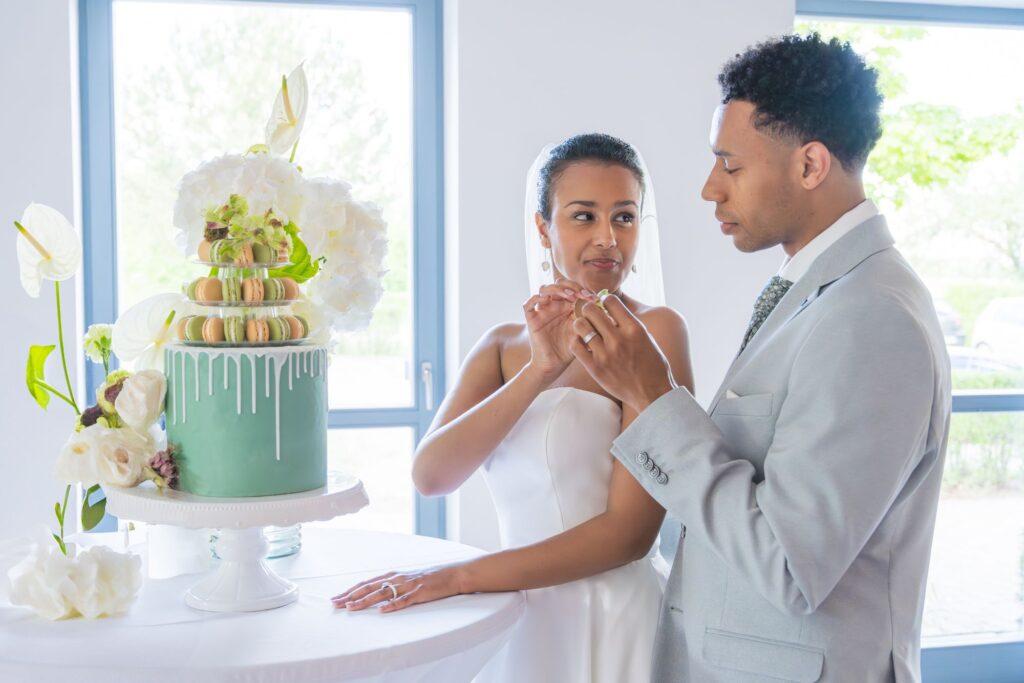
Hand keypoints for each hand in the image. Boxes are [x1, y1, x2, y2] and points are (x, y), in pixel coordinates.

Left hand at [331, 564, 464, 613]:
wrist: (454, 574)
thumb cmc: (431, 578)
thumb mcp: (409, 580)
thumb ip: (394, 586)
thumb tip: (377, 595)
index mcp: (394, 575)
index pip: (368, 583)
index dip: (352, 590)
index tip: (337, 598)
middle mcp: (398, 578)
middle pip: (370, 587)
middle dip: (352, 596)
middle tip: (336, 604)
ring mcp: (409, 585)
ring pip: (383, 593)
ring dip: (366, 601)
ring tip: (352, 608)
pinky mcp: (420, 592)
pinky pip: (404, 600)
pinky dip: (393, 605)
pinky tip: (382, 611)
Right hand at [523, 278, 595, 382]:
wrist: (555, 365)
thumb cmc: (571, 350)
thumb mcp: (585, 333)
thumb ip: (593, 321)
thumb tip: (609, 311)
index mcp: (568, 306)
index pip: (574, 288)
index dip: (584, 289)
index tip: (595, 298)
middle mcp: (555, 305)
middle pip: (560, 284)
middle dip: (573, 286)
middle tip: (583, 295)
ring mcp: (543, 310)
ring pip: (545, 289)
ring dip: (558, 289)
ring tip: (570, 296)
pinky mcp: (532, 319)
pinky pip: (529, 303)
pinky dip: (536, 298)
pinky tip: (548, 300)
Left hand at [570, 293, 675, 412]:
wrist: (652, 393)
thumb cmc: (652, 365)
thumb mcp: (647, 338)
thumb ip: (629, 323)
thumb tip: (611, 309)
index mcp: (634, 329)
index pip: (611, 301)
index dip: (605, 301)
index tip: (604, 306)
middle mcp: (618, 339)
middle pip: (591, 310)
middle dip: (590, 309)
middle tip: (591, 315)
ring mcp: (605, 354)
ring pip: (580, 326)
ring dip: (582, 324)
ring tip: (586, 329)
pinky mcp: (595, 368)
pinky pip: (575, 346)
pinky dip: (577, 341)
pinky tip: (583, 343)